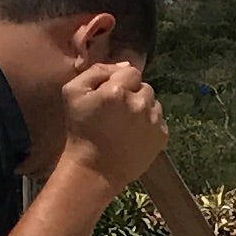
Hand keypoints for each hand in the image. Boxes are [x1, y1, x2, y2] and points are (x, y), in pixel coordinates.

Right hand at [57, 59, 166, 194]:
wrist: (95, 170)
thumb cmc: (80, 130)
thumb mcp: (73, 92)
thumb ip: (96, 71)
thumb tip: (123, 65)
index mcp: (117, 90)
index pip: (130, 71)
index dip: (120, 81)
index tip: (110, 95)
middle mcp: (140, 103)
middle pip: (144, 87)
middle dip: (132, 94)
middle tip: (116, 112)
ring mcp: (154, 121)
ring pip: (153, 103)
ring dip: (142, 109)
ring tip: (125, 124)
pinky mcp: (162, 137)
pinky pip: (159, 121)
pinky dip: (149, 125)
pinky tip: (133, 135)